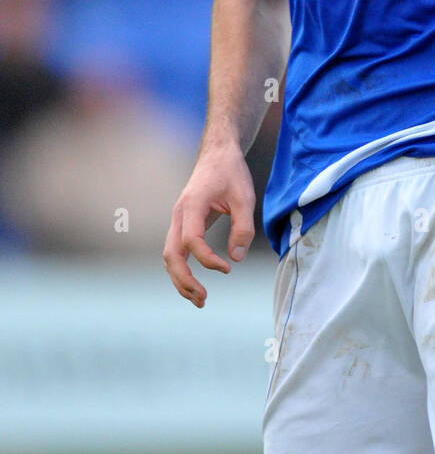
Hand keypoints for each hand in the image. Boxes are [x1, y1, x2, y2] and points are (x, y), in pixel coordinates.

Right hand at [163, 142, 255, 306]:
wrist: (218, 154)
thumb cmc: (232, 173)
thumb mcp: (245, 197)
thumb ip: (243, 228)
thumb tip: (237, 258)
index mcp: (192, 205)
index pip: (191, 240)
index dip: (207, 259)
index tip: (228, 268)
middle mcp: (179, 214)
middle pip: (171, 254)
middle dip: (184, 280)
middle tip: (204, 299)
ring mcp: (178, 219)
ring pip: (170, 256)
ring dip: (180, 280)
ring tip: (200, 299)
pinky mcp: (183, 224)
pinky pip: (176, 251)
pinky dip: (182, 269)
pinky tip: (195, 284)